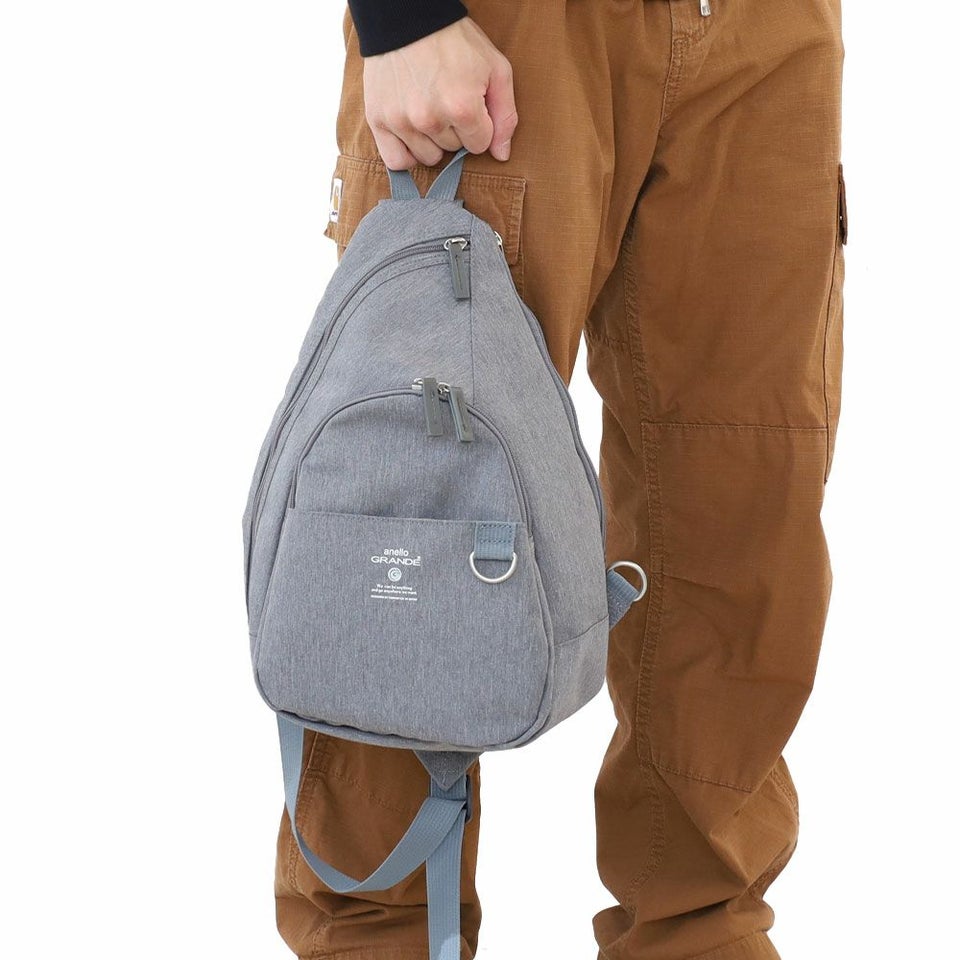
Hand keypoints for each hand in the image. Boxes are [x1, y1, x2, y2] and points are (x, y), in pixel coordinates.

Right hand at [361, 17, 517, 169]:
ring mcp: (401, 121)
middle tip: (446, 97)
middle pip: (454, 150)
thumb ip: (505, 115)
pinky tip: (414, 135)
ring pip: (429, 157)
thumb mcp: (495, 68)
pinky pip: (397, 161)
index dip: (479, 124)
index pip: (480, 145)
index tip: (470, 103)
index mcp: (462, 107)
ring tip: (429, 109)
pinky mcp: (378, 120)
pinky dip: (407, 154)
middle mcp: (430, 118)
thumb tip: (501, 155)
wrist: (408, 16)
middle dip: (456, 129)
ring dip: (433, 140)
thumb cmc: (455, 41)